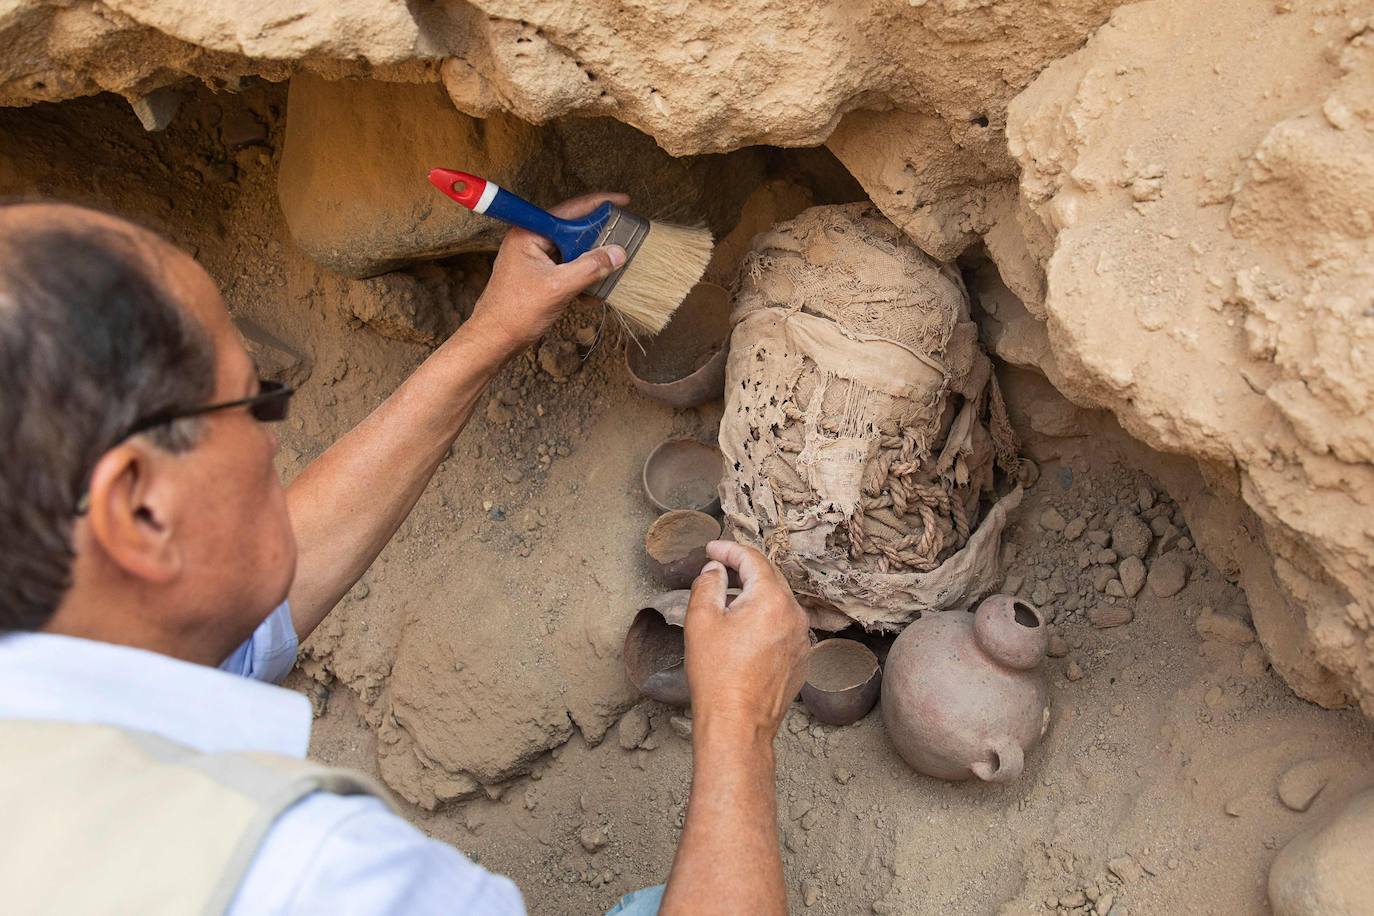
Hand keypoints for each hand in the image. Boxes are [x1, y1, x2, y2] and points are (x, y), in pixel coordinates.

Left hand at [466, 191, 629, 357]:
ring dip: (591, 263)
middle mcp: (531, 240)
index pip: (569, 210)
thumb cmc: (515, 312)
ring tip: (612, 270)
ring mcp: (535, 258)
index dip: (597, 205)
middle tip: (623, 240)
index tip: (622, 202)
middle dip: (598, 238)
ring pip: (573, 251)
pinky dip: (582, 278)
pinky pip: (567, 269)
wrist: (495, 340)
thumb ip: (590, 268)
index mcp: (529, 233)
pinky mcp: (540, 275)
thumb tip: (617, 254)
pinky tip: (593, 293)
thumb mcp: (558, 288)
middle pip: (573, 230)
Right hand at [684, 541, 810, 742]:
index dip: (729, 549)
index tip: (711, 549)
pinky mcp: (801, 658)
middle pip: (769, 578)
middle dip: (743, 569)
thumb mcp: (701, 621)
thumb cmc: (718, 676)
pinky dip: (766, 619)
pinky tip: (745, 629)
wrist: (738, 725)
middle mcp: (794, 615)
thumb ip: (707, 585)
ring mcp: (802, 638)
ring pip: (778, 603)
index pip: (753, 559)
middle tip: (718, 567)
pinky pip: (784, 626)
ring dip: (755, 595)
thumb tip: (715, 571)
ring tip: (728, 598)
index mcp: (772, 599)